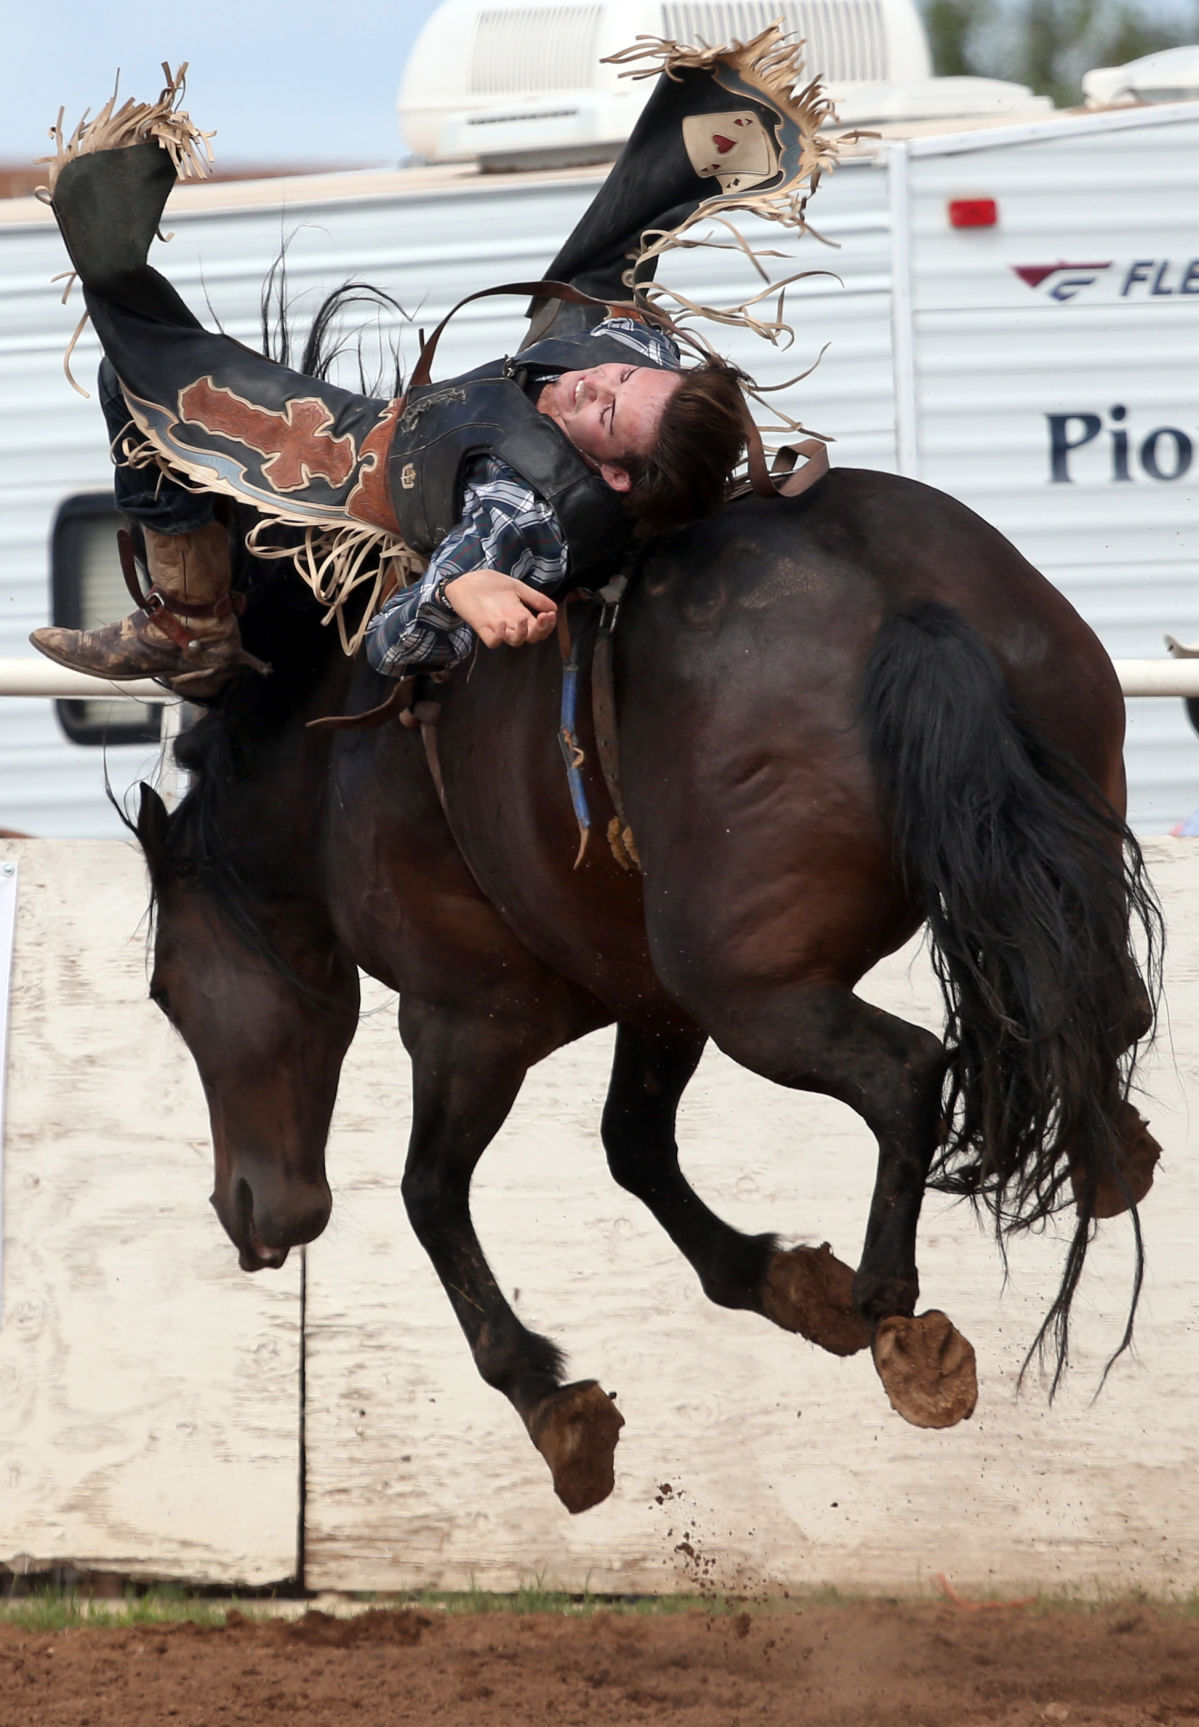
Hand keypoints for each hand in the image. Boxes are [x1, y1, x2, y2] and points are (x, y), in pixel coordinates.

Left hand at [443, 567, 557, 648]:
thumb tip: (554, 608)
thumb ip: (534, 598)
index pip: (538, 629)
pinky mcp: (482, 628)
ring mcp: (497, 627)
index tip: (550, 614)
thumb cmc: (490, 584)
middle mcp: (512, 623)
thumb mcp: (516, 587)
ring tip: (524, 620)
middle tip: (542, 617)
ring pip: (515, 641)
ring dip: (523, 634)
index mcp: (521, 614)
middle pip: (530, 637)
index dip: (547, 626)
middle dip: (540, 630)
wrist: (466, 580)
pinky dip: (500, 636)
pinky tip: (503, 623)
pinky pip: (492, 642)